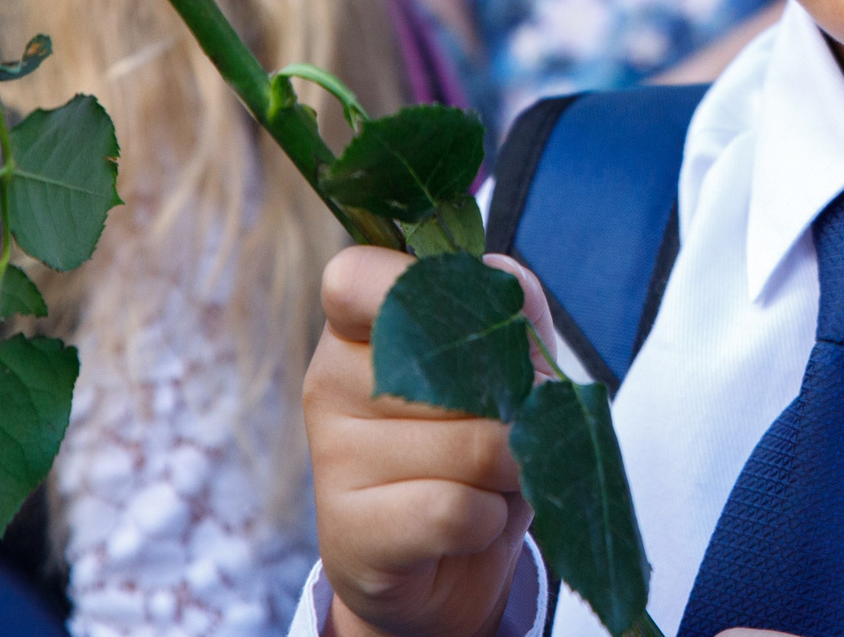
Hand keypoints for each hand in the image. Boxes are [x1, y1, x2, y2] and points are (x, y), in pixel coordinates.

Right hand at [307, 248, 557, 636]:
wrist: (448, 565)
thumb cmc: (478, 443)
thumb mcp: (509, 367)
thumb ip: (514, 311)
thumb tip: (504, 288)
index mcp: (357, 329)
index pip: (357, 278)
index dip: (420, 289)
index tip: (469, 324)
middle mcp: (329, 384)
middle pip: (457, 367)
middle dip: (512, 405)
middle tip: (504, 429)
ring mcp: (331, 459)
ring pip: (471, 444)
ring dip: (510, 468)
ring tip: (487, 480)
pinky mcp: (348, 533)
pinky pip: (453, 511)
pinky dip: (488, 519)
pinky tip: (469, 524)